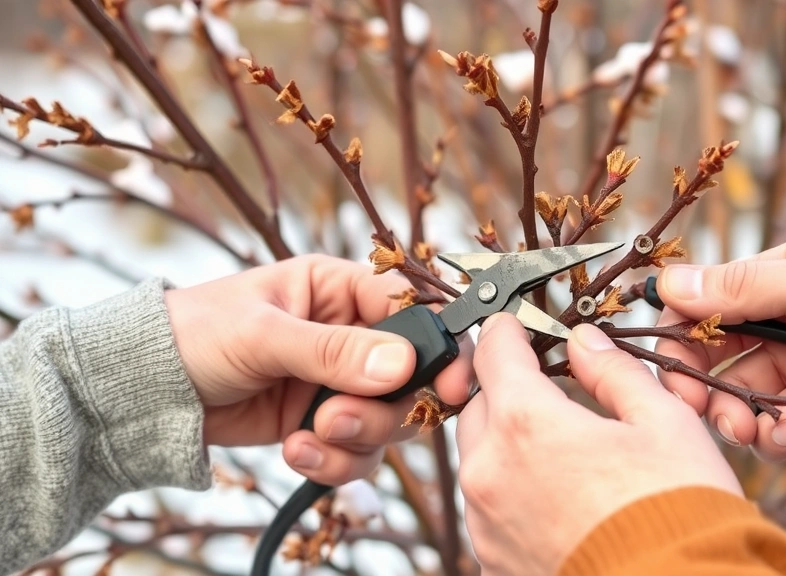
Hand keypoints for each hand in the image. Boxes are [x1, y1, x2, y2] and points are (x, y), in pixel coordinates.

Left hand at [164, 255, 472, 485]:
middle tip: (336, 418)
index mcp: (340, 290)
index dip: (440, 345)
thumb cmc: (195, 335)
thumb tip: (401, 364)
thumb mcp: (264, 335)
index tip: (452, 383)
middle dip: (382, 409)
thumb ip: (333, 351)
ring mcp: (338, 383)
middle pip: (411, 378)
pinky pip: (357, 451)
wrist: (147, 392)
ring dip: (356, 438)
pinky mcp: (323, 423)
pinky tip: (296, 451)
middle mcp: (349, 336)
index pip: (413, 311)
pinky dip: (334, 461)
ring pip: (389, 421)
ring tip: (306, 436)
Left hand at [455, 313, 740, 575]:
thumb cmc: (678, 515)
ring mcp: (486, 524)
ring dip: (508, 442)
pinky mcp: (493, 561)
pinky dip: (514, 491)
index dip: (506, 330)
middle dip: (507, 389)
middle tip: (547, 387)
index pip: (493, 352)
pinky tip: (560, 496)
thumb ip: (614, 372)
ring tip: (562, 449)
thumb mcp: (664, 423)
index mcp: (527, 425)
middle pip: (478, 406)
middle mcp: (491, 473)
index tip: (516, 326)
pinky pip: (490, 508)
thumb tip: (584, 343)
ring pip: (480, 459)